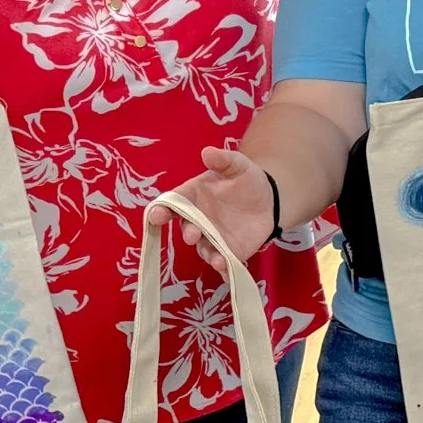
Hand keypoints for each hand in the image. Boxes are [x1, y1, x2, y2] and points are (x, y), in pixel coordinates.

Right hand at [148, 146, 275, 273]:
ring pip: (205, 249)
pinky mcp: (230, 251)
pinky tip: (228, 270)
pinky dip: (224, 268)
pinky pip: (224, 262)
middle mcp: (198, 220)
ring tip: (217, 258)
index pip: (172, 204)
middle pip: (187, 228)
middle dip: (188, 232)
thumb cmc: (244, 179)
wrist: (267, 198)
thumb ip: (223, 160)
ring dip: (209, 254)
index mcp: (192, 197)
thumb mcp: (236, 164)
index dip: (162, 210)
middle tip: (192, 234)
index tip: (156, 215)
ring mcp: (212, 238)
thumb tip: (208, 152)